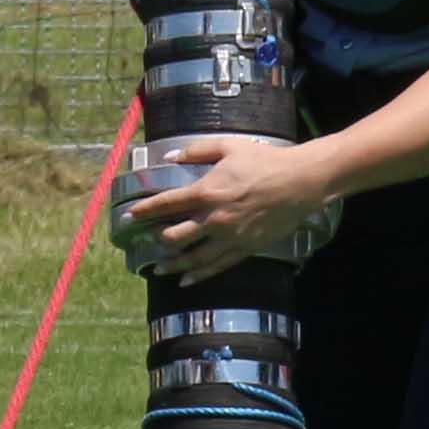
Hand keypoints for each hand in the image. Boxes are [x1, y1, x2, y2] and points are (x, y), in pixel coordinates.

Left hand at [131, 136, 337, 282]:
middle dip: (157, 239)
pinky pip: (217, 267)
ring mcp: (230, 237)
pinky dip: (199, 276)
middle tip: (147, 240)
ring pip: (193, 259)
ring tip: (158, 269)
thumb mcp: (228, 147)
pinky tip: (186, 281)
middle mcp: (214, 218)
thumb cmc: (265, 161)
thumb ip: (196, 151)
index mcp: (206, 192)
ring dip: (172, 265)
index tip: (129, 216)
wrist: (299, 182)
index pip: (166, 204)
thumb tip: (171, 156)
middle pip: (174, 237)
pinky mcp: (245, 248)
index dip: (143, 211)